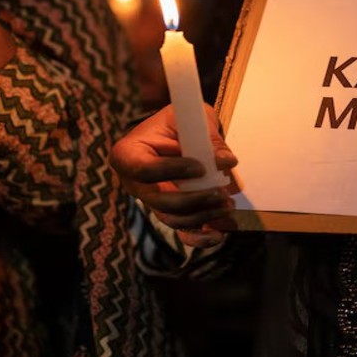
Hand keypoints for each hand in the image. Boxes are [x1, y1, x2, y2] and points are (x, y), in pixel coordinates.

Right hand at [111, 104, 238, 247]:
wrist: (180, 133)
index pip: (143, 169)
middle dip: (193, 200)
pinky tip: (219, 235)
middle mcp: (134, 183)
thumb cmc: (180, 122)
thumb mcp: (191, 119)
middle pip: (159, 201)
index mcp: (128, 154)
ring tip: (227, 206)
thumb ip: (207, 138)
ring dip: (203, 216)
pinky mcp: (169, 213)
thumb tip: (226, 161)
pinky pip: (181, 231)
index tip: (200, 168)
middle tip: (221, 193)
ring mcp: (151, 201)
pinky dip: (200, 237)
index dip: (171, 171)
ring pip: (172, 218)